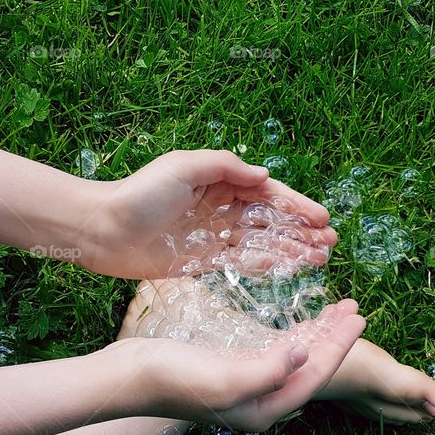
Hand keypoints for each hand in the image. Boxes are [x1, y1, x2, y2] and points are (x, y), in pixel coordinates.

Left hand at [81, 150, 337, 278]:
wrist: (103, 231)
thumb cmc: (139, 194)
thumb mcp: (182, 166)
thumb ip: (225, 166)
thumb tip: (264, 175)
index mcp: (217, 180)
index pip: (266, 192)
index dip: (296, 205)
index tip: (321, 218)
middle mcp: (219, 207)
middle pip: (270, 219)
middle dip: (301, 230)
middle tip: (330, 243)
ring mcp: (213, 235)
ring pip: (261, 242)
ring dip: (291, 249)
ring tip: (321, 258)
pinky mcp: (203, 261)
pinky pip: (242, 262)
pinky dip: (267, 264)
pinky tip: (290, 268)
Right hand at [107, 299, 364, 431]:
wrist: (132, 376)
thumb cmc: (175, 377)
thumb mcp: (227, 376)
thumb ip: (270, 369)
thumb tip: (304, 353)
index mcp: (265, 407)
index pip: (315, 374)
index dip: (340, 345)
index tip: (359, 317)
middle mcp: (261, 400)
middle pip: (311, 366)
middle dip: (335, 337)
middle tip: (355, 307)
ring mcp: (247, 385)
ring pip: (296, 357)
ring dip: (319, 333)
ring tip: (338, 309)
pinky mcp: (233, 368)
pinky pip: (275, 351)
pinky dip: (293, 335)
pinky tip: (302, 324)